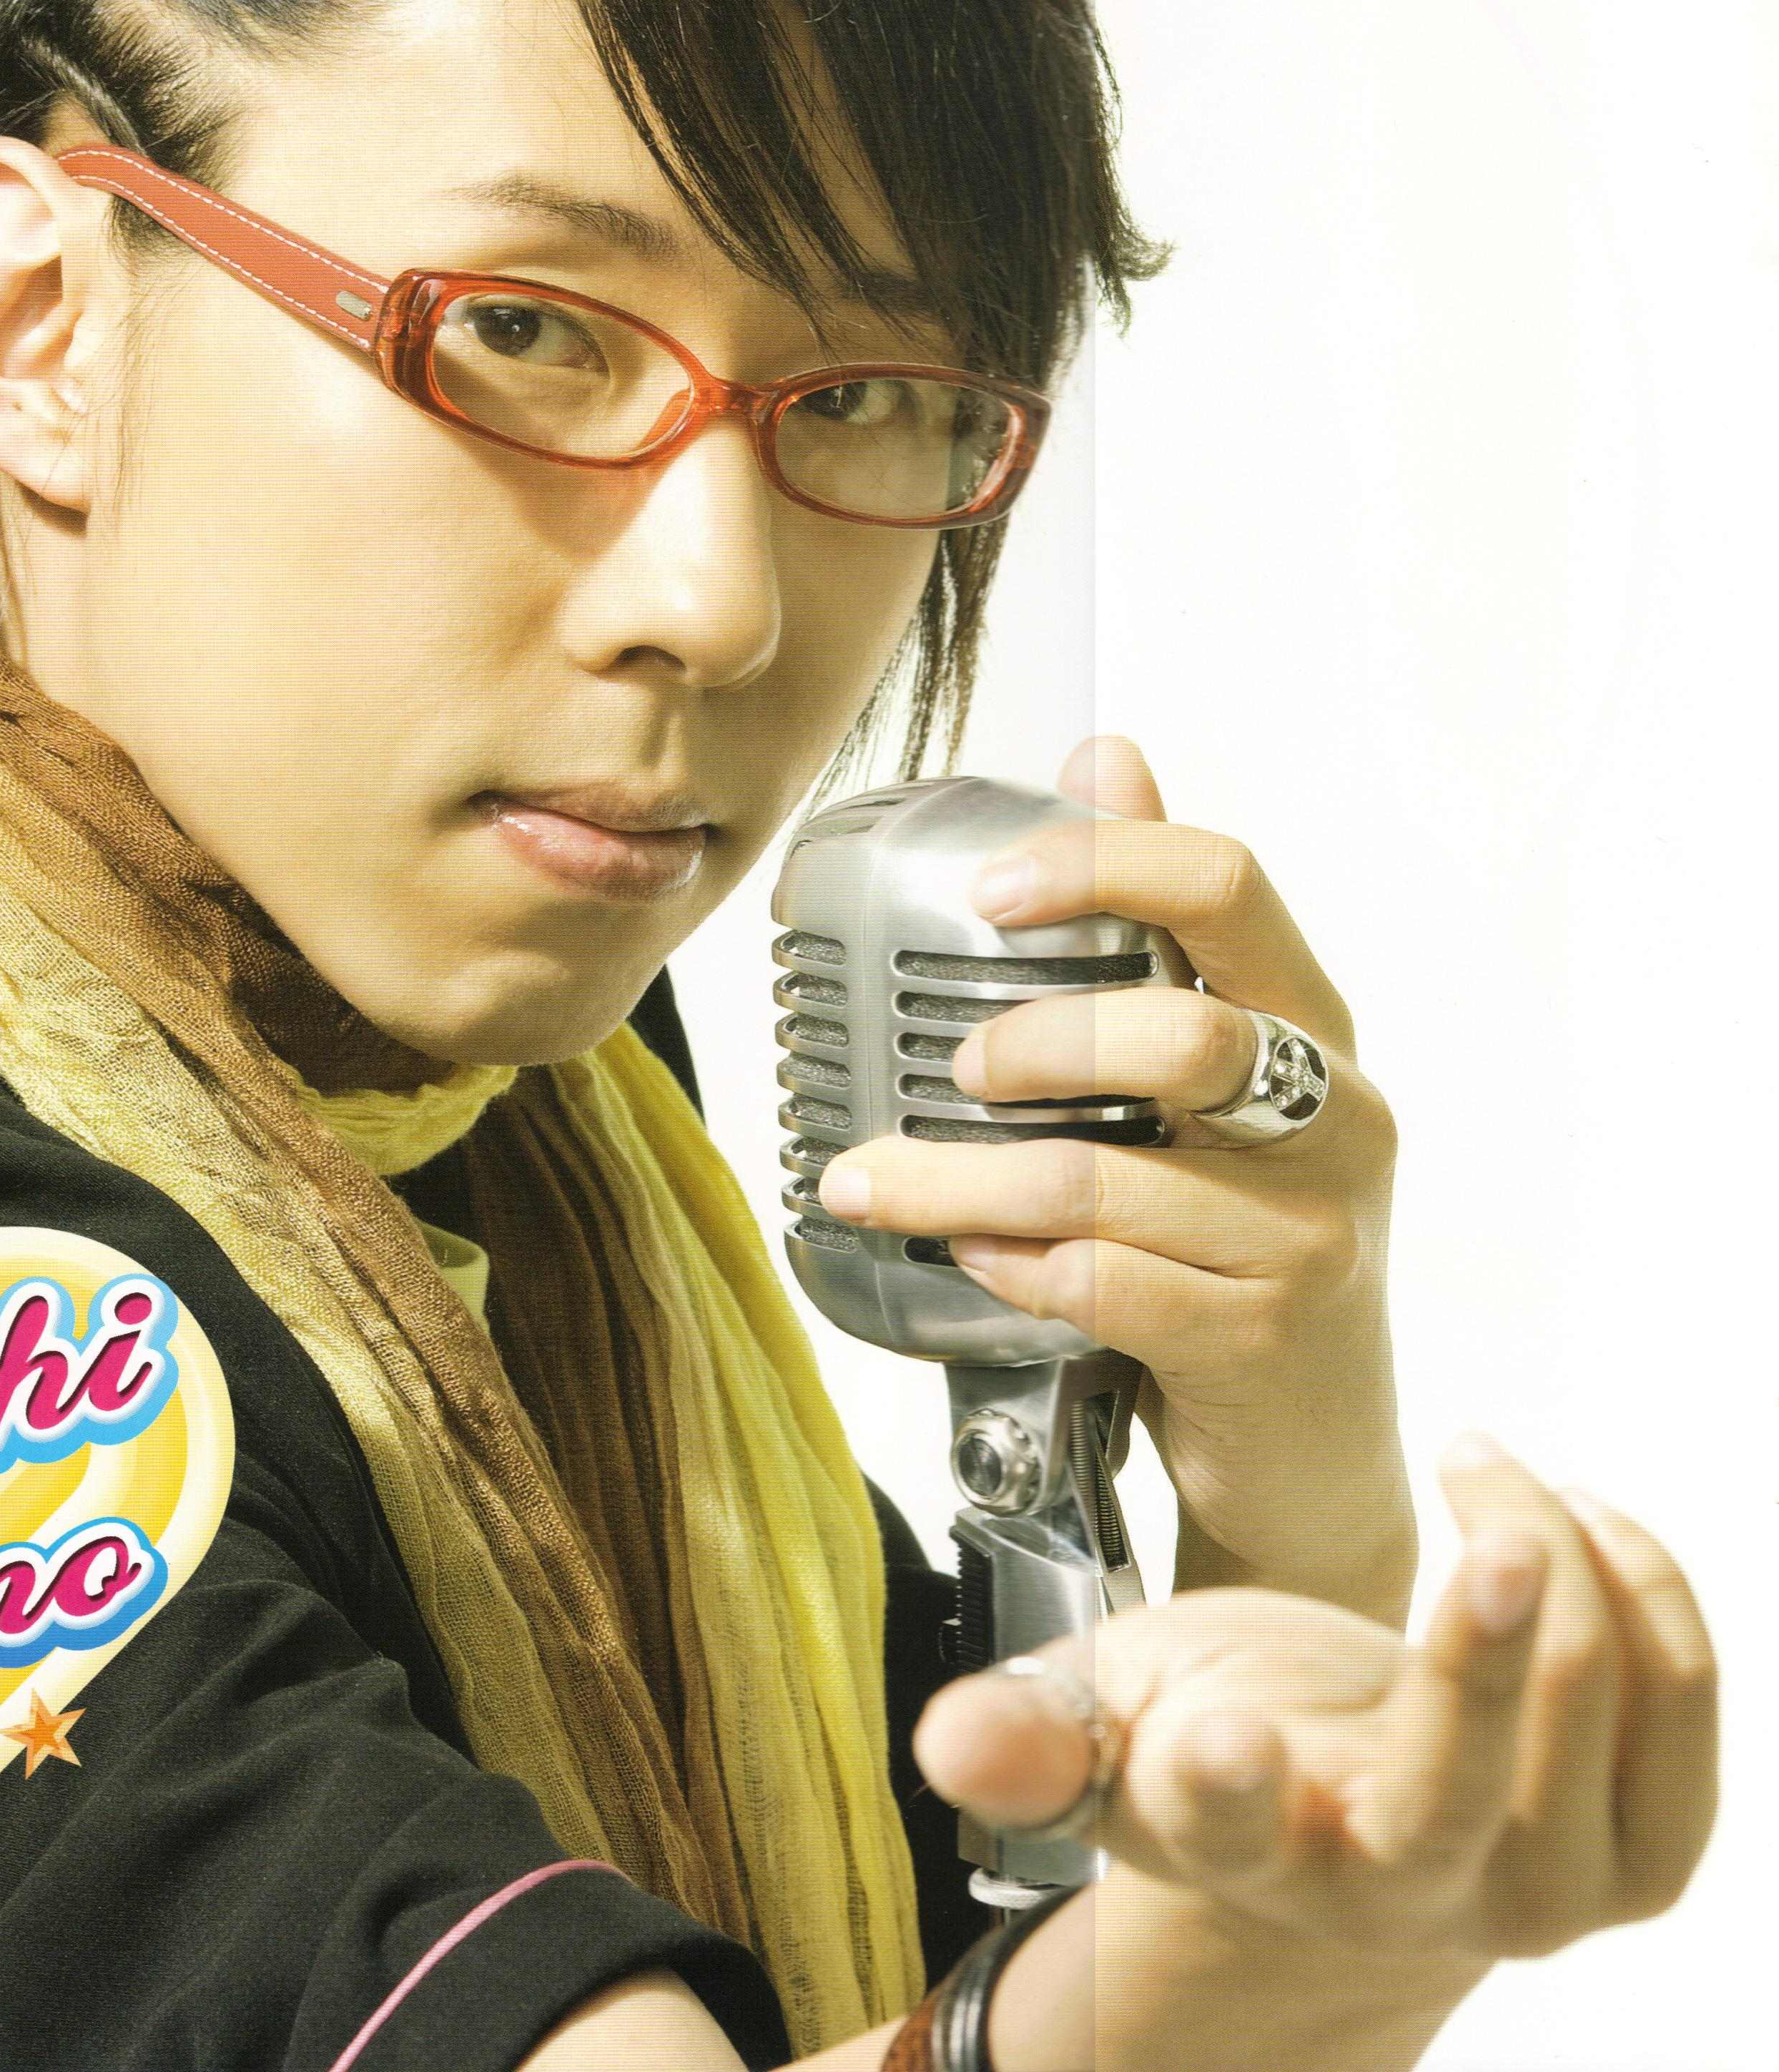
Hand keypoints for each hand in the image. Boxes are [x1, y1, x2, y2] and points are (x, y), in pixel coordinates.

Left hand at [814, 734, 1411, 1618]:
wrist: (1314, 1454)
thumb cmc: (1240, 1240)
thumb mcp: (1214, 1084)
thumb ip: (1163, 926)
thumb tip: (1110, 750)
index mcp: (1311, 1027)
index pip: (1229, 887)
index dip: (1103, 864)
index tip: (989, 889)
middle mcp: (1334, 1118)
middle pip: (1178, 1030)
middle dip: (1035, 1040)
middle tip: (952, 1066)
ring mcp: (1309, 1237)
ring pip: (1104, 1177)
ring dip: (960, 1179)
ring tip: (869, 1181)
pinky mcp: (1264, 1341)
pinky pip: (1103, 1283)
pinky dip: (1012, 1266)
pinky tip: (970, 1262)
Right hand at [915, 1440, 1718, 1964]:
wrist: (1342, 1823)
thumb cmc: (1216, 1734)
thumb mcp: (1104, 1718)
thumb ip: (1028, 1726)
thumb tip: (951, 1745)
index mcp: (1246, 1846)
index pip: (1230, 1829)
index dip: (1222, 1786)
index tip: (1217, 1731)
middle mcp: (1395, 1889)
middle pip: (1450, 1799)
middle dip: (1478, 1667)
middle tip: (1493, 1535)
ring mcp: (1530, 1887)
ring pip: (1590, 1735)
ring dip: (1565, 1573)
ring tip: (1491, 1474)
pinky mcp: (1632, 1856)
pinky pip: (1680, 1724)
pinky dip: (1645, 1596)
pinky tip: (1576, 1522)